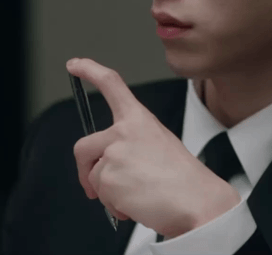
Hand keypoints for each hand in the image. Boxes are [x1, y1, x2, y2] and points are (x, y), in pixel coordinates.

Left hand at [66, 58, 241, 238]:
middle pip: (82, 147)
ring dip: (108, 193)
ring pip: (92, 176)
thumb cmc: (184, 179)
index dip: (90, 70)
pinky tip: (137, 204)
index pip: (111, 83)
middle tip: (93, 188)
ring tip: (138, 196)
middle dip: (84, 171)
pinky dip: (115, 206)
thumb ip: (131, 144)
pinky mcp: (108, 176)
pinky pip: (100, 195)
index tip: (75, 64)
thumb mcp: (160, 145)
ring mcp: (114, 152)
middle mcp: (124, 130)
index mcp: (140, 118)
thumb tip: (109, 164)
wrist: (196, 200)